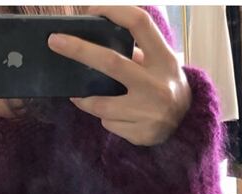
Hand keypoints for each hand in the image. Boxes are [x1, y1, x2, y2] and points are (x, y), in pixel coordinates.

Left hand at [47, 5, 191, 146]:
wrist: (186, 124)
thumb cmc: (164, 84)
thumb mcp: (160, 63)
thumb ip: (135, 53)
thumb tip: (92, 41)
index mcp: (163, 58)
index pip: (139, 23)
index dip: (113, 11)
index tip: (89, 10)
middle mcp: (156, 83)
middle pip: (111, 62)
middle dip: (79, 50)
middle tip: (54, 42)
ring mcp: (149, 111)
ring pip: (101, 105)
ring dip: (85, 99)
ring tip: (78, 95)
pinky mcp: (141, 133)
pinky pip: (110, 124)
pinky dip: (107, 119)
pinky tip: (116, 117)